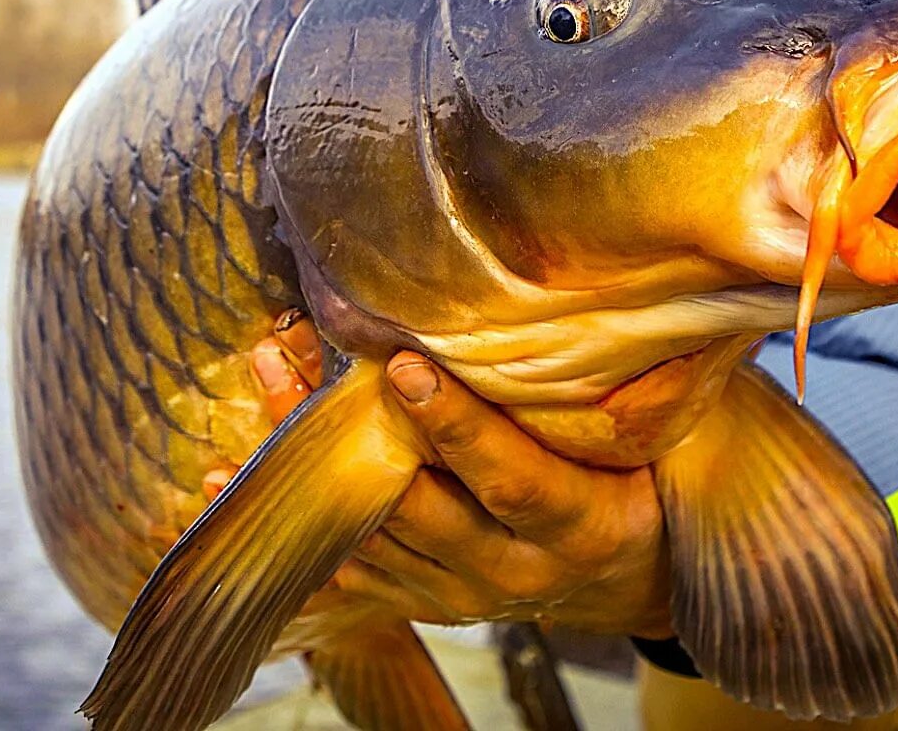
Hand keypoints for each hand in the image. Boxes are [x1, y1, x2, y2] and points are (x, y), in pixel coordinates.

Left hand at [208, 311, 675, 637]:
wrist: (633, 578)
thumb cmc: (650, 481)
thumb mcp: (670, 441)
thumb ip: (651, 387)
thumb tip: (654, 295)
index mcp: (582, 529)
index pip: (514, 480)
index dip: (458, 428)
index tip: (404, 367)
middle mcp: (515, 573)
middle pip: (420, 508)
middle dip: (353, 431)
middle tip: (295, 355)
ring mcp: (460, 596)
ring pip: (372, 531)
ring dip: (310, 459)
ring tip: (268, 372)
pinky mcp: (419, 601)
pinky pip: (342, 567)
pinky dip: (284, 521)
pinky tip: (227, 477)